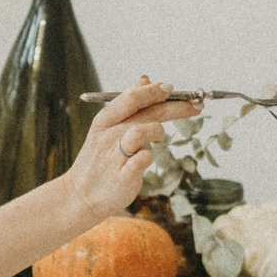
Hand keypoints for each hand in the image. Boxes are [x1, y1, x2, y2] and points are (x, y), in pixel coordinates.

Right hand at [62, 76, 200, 222]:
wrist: (80, 196)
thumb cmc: (100, 161)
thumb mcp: (108, 128)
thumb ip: (128, 105)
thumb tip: (145, 79)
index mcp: (105, 120)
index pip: (131, 97)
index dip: (154, 91)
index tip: (173, 88)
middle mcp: (109, 135)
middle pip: (145, 112)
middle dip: (176, 106)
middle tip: (196, 105)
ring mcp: (115, 156)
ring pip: (141, 131)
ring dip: (157, 131)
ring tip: (158, 139)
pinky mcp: (123, 177)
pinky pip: (142, 160)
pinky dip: (148, 157)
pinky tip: (146, 159)